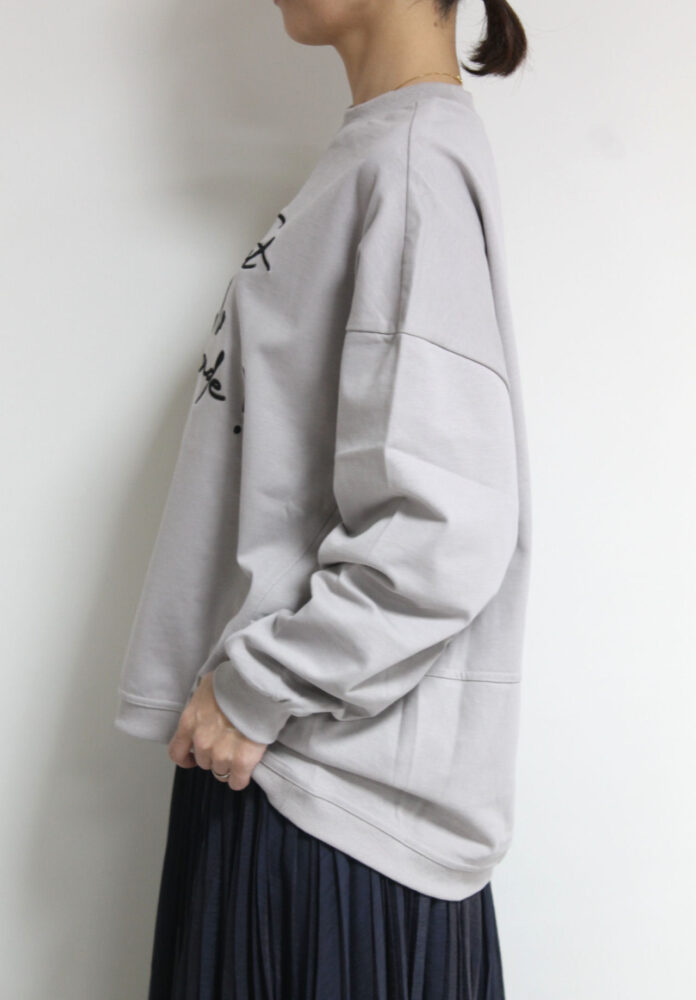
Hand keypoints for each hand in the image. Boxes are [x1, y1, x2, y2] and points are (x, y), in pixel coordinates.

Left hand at [168, 672, 267, 789]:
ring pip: (220, 771)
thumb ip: (201, 702)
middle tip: (227, 745)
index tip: (193, 759)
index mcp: (190, 723)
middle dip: (214, 756)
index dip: (186, 759)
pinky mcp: (242, 761)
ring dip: (228, 765)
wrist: (257, 685)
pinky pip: (237, 781)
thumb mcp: (207, 685)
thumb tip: (206, 704)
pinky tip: (245, 770)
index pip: (177, 752)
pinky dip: (240, 778)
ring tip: (239, 752)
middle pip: (203, 762)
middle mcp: (202, 742)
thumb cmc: (235, 680)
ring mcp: (221, 753)